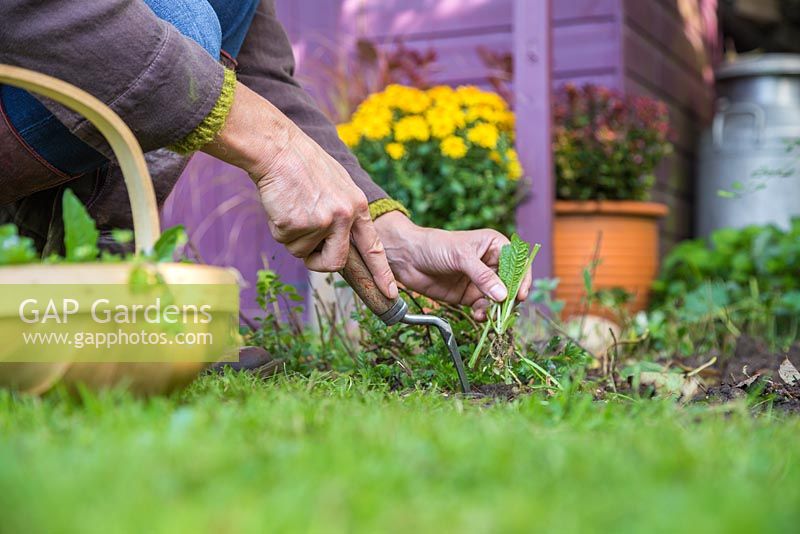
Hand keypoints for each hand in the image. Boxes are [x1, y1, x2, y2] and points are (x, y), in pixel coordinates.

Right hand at [202, 82, 396, 298]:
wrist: (278, 149)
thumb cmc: (305, 166)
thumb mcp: (338, 186)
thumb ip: (343, 215)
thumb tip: (339, 245)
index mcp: (356, 207)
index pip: (373, 247)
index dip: (381, 272)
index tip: (390, 292)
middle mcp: (342, 216)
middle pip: (335, 262)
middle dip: (319, 262)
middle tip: (308, 250)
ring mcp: (319, 221)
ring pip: (303, 252)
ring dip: (294, 237)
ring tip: (293, 207)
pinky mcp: (295, 224)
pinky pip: (285, 242)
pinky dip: (279, 229)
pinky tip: (282, 205)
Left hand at [374, 212, 532, 319]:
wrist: (406, 257)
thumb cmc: (434, 245)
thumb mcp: (461, 256)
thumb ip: (482, 276)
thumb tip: (503, 295)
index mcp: (495, 246)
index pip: (518, 263)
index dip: (523, 279)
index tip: (520, 295)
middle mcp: (491, 264)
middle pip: (511, 285)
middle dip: (509, 298)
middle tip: (505, 310)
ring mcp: (480, 281)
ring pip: (498, 300)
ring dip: (496, 309)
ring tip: (488, 315)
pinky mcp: (468, 296)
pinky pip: (483, 308)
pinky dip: (484, 314)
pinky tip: (478, 316)